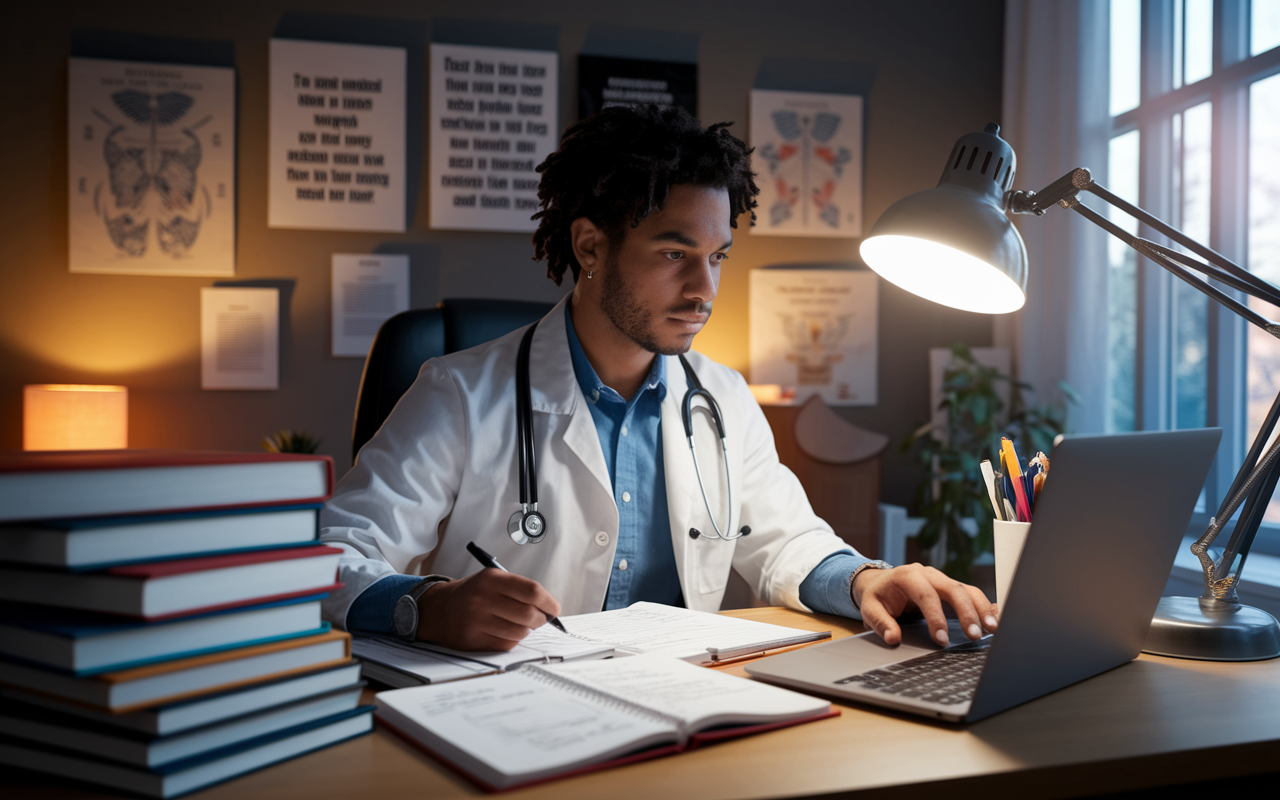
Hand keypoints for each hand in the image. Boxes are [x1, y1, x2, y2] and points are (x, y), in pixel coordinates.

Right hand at [415, 568, 561, 650]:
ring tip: (519, 624)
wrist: (439, 609)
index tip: (554, 609)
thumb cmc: (474, 594)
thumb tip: (550, 609)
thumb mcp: (493, 580)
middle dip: (540, 619)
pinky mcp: (473, 640)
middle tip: (540, 619)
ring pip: (520, 632)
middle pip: (529, 614)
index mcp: (491, 579)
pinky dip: (512, 640)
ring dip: (526, 631)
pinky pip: (506, 644)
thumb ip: (520, 590)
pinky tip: (504, 632)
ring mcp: (476, 621)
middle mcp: (482, 599)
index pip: (532, 591)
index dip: (549, 602)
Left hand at [852, 563, 997, 646]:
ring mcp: (943, 580)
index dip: (936, 617)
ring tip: (991, 629)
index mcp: (908, 576)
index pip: (926, 595)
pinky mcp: (952, 588)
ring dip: (981, 609)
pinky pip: (971, 594)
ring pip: (966, 590)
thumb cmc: (878, 596)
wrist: (882, 582)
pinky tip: (994, 619)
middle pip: (953, 589)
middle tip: (973, 635)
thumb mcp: (870, 608)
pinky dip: (984, 606)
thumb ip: (881, 623)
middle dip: (966, 612)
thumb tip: (893, 638)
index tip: (942, 640)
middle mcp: (929, 574)